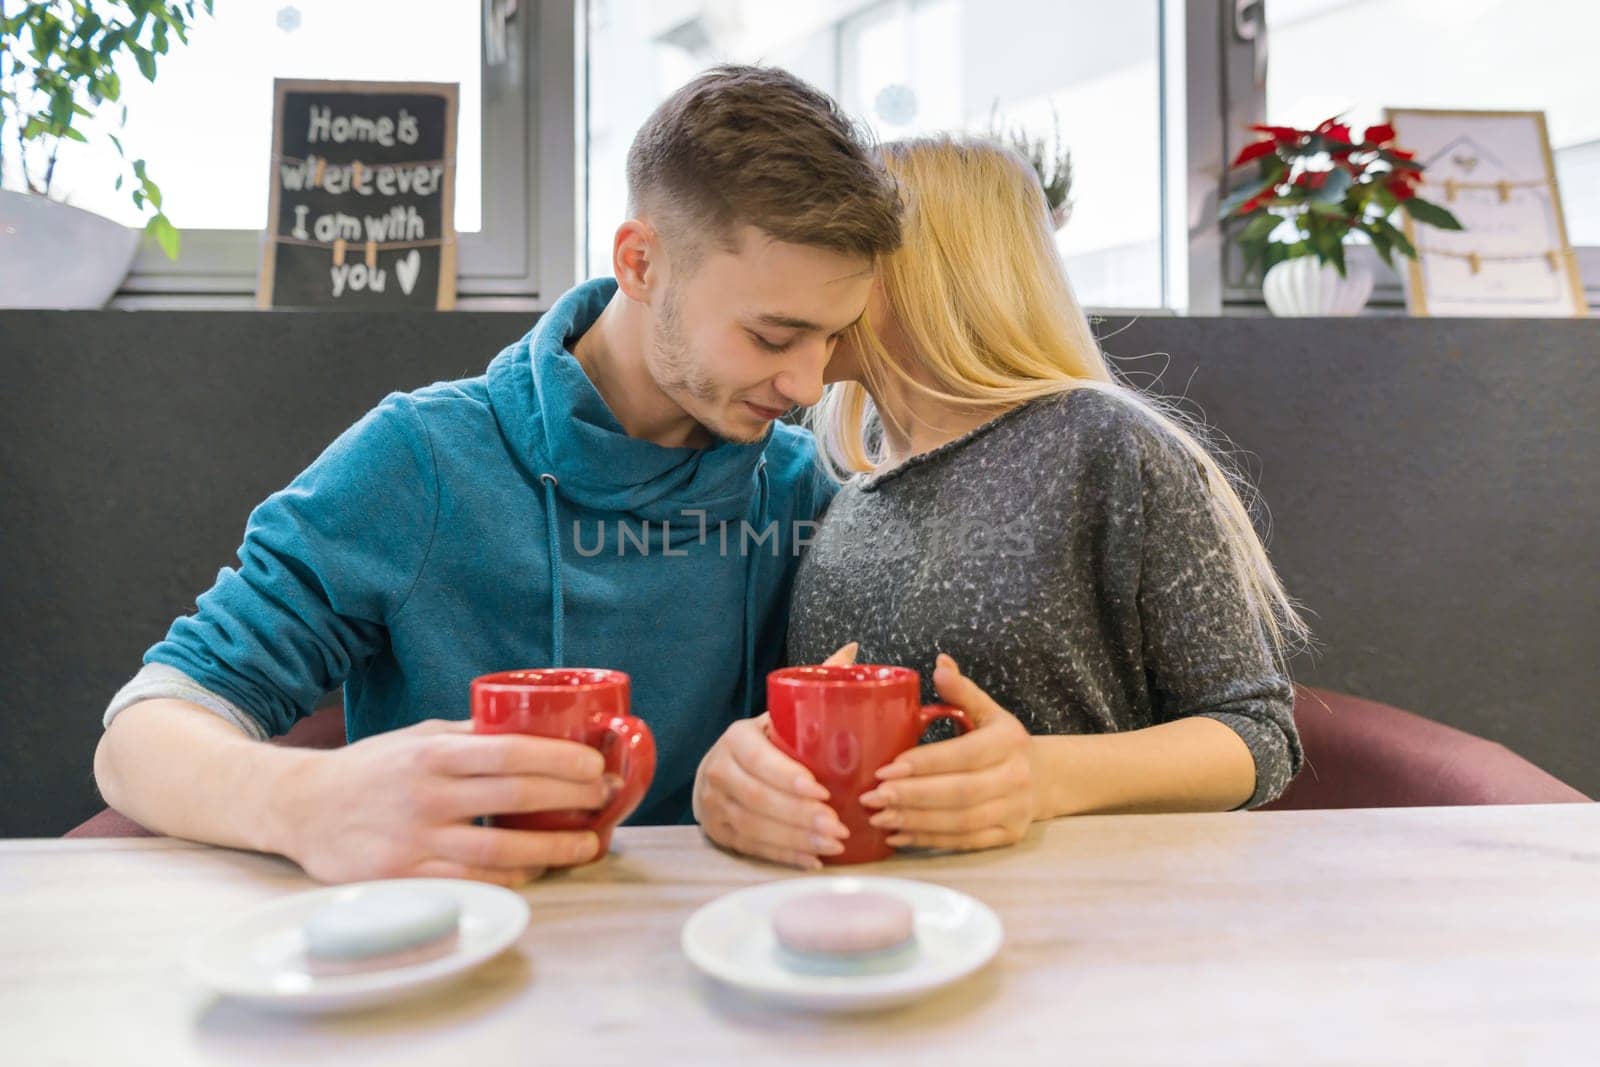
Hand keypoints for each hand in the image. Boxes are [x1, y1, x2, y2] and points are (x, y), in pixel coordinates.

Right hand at [275, 718, 613, 886]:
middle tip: (604, 800)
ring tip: (588, 844)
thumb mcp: (416, 738)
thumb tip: (531, 730)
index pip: (510, 752)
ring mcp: (414, 839)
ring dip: (552, 847)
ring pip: (499, 848)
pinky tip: (536, 869)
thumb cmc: (368, 768)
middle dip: (570, 799)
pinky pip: (470, 880)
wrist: (298, 806)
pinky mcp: (402, 876)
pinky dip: (510, 877)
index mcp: (433, 754)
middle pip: (515, 796)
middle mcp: (426, 795)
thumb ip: (468, 736)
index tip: (595, 765)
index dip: (559, 760)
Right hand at [692, 642, 858, 868]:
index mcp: (737, 738)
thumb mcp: (781, 713)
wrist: (719, 770)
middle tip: (838, 826)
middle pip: (757, 799)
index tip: (821, 790)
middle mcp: (719, 771)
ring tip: (833, 844)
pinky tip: (812, 861)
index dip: (787, 777)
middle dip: (799, 816)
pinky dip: (783, 856)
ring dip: (795, 839)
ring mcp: (715, 805)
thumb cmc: (766, 742)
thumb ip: (815, 683)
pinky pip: (750, 848)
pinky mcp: (718, 833)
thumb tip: (853, 651)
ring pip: (754, 827)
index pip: (757, 759)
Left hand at [859, 653, 1036, 851]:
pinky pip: (964, 842)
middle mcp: (1017, 777)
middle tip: (872, 797)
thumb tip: (939, 664)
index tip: (884, 769)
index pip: (963, 755)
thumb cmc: (1001, 741)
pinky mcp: (1007, 836)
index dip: (923, 764)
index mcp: (1009, 741)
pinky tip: (897, 836)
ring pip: (960, 822)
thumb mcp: (988, 710)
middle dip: (912, 797)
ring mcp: (1015, 811)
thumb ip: (962, 690)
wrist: (1044, 778)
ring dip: (916, 822)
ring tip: (879, 817)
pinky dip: (928, 841)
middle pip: (960, 793)